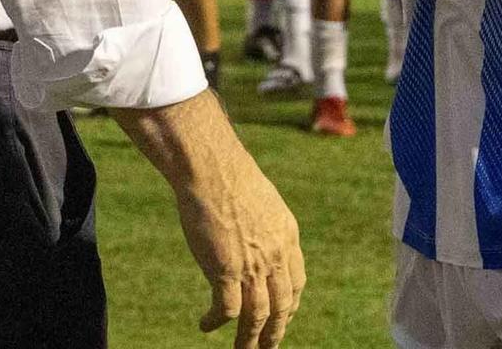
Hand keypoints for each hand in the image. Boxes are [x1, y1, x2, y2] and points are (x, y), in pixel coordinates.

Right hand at [174, 140, 304, 347]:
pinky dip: (216, 322)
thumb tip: (255, 233)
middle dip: (276, 332)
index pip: (296, 282)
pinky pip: (226, 310)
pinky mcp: (226, 271)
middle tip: (268, 348)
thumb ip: (264, 224)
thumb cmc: (228, 176)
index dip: (290, 304)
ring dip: (250, 339)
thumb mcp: (261, 200)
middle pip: (282, 306)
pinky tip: (206, 326)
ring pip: (257, 317)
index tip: (283, 315)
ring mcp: (253, 265)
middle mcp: (276, 255)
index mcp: (287, 236)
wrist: (212, 169)